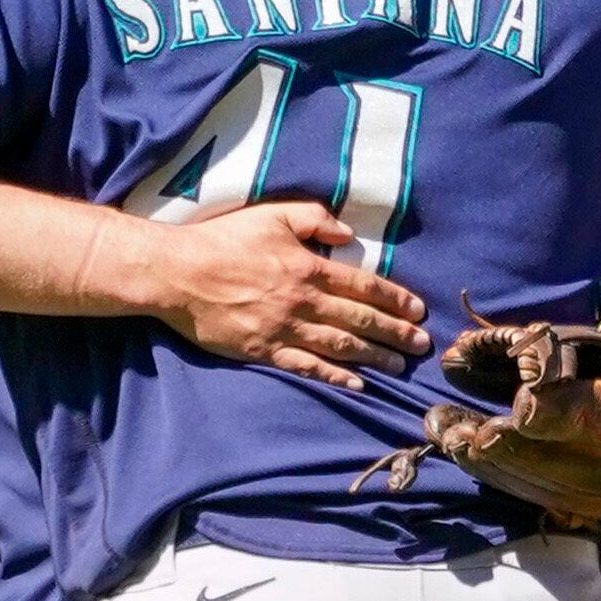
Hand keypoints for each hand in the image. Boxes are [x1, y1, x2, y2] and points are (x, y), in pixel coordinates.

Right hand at [130, 203, 430, 385]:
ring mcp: (284, 329)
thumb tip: (348, 233)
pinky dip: (335, 376)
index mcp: (308, 267)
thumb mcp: (272, 215)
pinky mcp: (264, 350)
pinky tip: (357, 384)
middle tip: (422, 345)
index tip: (419, 310)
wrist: (179, 273)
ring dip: (375, 357)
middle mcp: (303, 301)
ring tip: (400, 367)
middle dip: (395, 333)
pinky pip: (307, 366)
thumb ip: (314, 219)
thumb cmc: (224, 240)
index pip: (364, 286)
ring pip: (341, 346)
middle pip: (360, 320)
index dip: (396, 299)